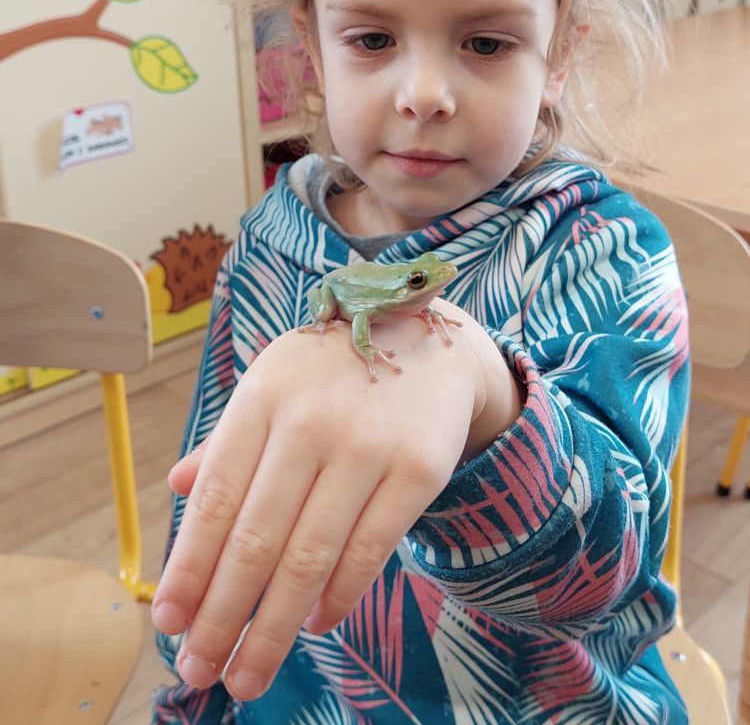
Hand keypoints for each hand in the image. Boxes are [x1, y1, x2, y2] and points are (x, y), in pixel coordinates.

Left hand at [152, 300, 517, 701]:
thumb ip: (228, 440)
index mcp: (263, 397)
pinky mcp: (418, 470)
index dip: (188, 568)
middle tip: (199, 671)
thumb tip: (175, 488)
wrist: (431, 344)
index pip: (215, 500)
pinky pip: (368, 551)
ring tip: (246, 674)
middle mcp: (311, 421)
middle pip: (257, 541)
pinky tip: (311, 625)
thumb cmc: (334, 373)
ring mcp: (368, 446)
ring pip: (309, 559)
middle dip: (222, 617)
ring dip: (272, 630)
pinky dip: (336, 599)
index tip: (168, 623)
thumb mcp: (274, 385)